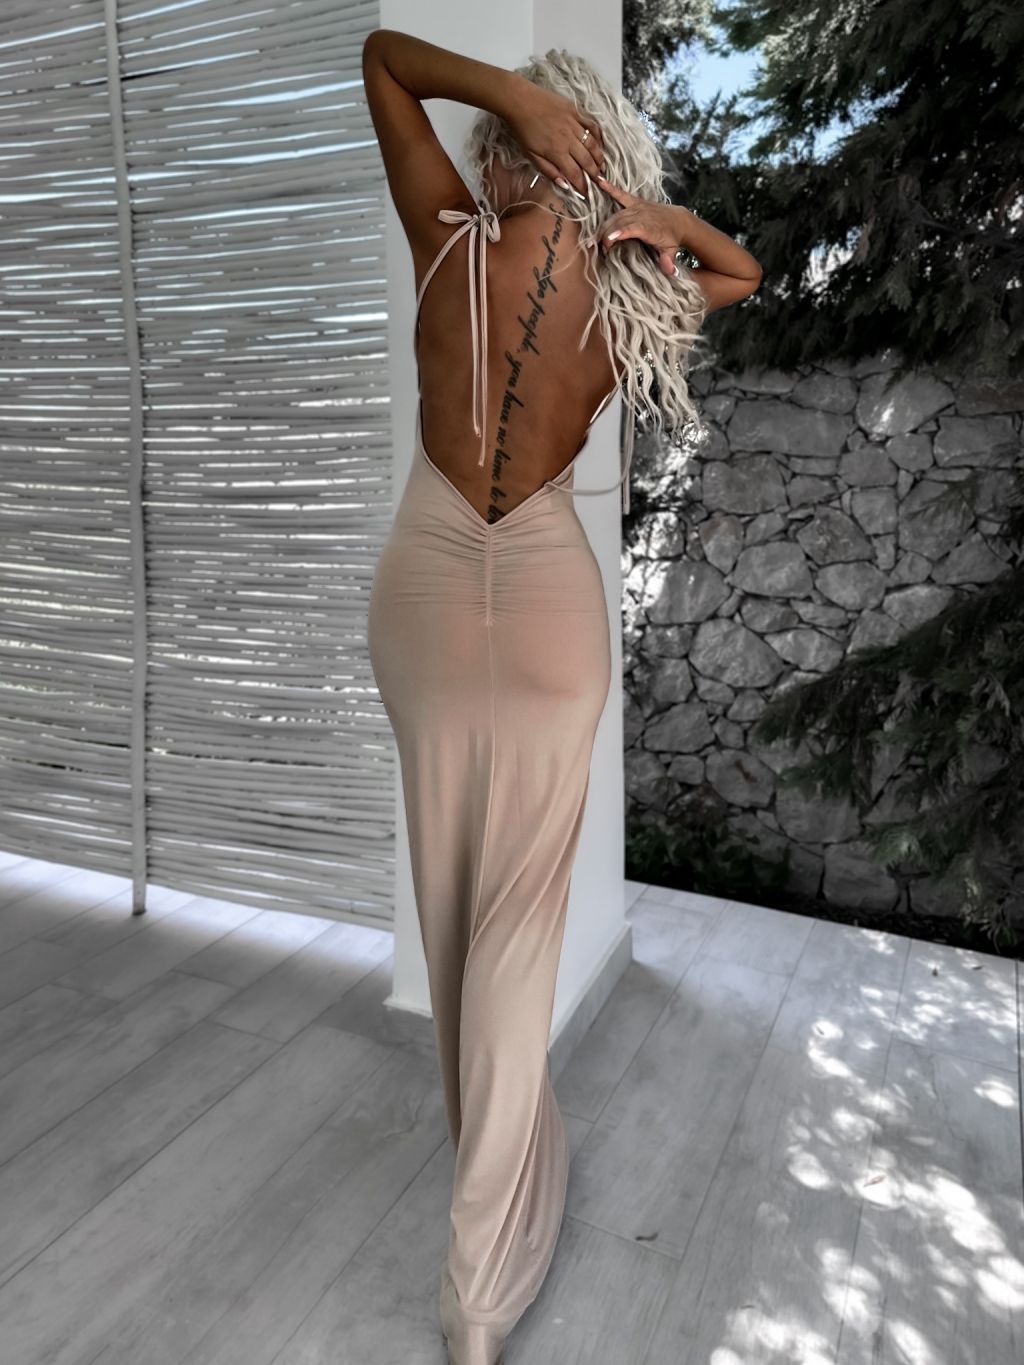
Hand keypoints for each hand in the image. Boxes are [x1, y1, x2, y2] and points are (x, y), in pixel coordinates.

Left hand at [504, 82, 604, 197]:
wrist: (519, 101)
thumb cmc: (522, 130)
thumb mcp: (531, 155)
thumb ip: (548, 170)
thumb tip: (564, 184)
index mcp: (556, 152)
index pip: (574, 174)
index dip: (583, 186)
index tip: (587, 193)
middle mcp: (568, 139)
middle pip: (587, 160)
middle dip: (594, 173)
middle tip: (598, 181)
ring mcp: (573, 123)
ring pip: (592, 144)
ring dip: (599, 157)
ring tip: (602, 166)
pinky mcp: (575, 111)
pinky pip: (592, 125)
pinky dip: (598, 135)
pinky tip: (599, 143)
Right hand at [596, 175, 681, 277]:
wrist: (678, 221)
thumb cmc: (671, 238)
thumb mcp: (671, 251)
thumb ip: (668, 262)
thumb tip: (671, 272)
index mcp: (650, 227)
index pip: (632, 228)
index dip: (620, 233)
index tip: (609, 240)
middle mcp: (642, 214)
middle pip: (620, 222)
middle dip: (607, 234)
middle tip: (597, 248)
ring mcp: (638, 207)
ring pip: (616, 215)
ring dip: (604, 226)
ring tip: (593, 238)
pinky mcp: (635, 202)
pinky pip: (621, 195)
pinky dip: (610, 188)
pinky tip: (599, 181)